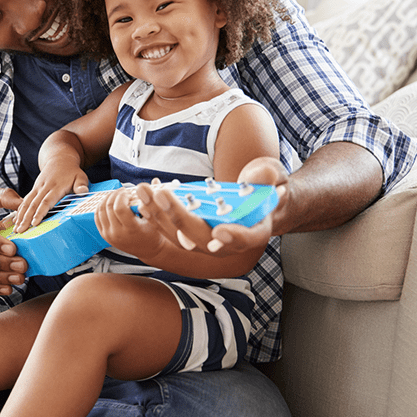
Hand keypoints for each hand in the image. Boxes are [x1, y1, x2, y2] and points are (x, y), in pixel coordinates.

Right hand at [14, 163, 89, 232]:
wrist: (60, 159)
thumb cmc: (72, 171)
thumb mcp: (80, 176)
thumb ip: (81, 185)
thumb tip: (84, 191)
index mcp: (56, 187)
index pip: (46, 201)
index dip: (40, 213)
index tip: (34, 223)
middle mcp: (44, 187)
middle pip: (33, 204)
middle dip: (26, 218)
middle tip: (20, 231)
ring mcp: (37, 188)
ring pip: (27, 203)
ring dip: (20, 216)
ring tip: (16, 229)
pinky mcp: (34, 188)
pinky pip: (25, 200)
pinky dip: (19, 210)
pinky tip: (16, 220)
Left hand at [94, 187, 165, 260]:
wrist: (148, 250)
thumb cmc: (153, 234)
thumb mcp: (156, 218)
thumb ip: (153, 199)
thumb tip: (155, 181)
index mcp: (131, 230)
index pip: (119, 208)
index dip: (122, 196)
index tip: (128, 193)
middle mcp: (118, 234)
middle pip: (109, 207)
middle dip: (115, 195)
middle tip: (123, 191)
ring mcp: (109, 235)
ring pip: (100, 211)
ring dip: (107, 199)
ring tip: (116, 195)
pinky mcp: (104, 235)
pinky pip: (97, 217)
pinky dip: (101, 207)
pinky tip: (109, 202)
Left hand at [135, 159, 287, 260]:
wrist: (255, 197)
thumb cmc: (267, 185)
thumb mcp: (272, 175)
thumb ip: (267, 176)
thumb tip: (260, 177)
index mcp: (255, 230)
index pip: (247, 239)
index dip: (235, 237)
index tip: (221, 232)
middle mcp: (228, 241)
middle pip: (202, 237)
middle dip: (179, 217)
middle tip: (162, 195)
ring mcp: (206, 238)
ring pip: (180, 235)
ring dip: (159, 214)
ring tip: (145, 191)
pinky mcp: (190, 232)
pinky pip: (170, 228)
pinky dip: (156, 214)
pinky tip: (143, 198)